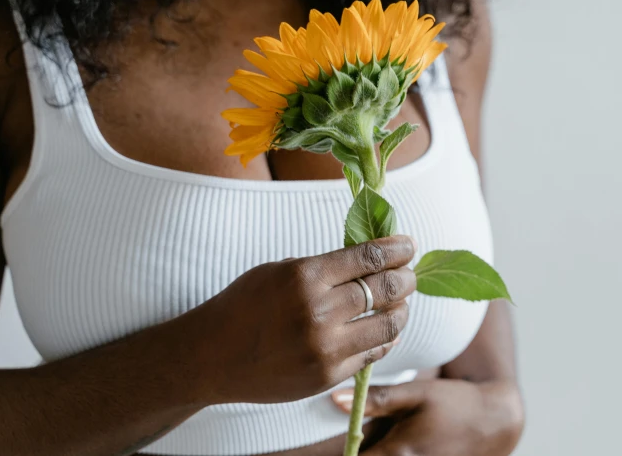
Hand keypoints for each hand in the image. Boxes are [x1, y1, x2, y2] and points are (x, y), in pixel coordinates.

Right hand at [194, 236, 416, 404]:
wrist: (211, 356)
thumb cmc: (242, 305)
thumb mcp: (278, 271)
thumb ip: (322, 268)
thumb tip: (368, 260)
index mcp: (305, 276)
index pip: (369, 257)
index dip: (396, 249)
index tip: (409, 245)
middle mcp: (319, 311)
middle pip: (386, 288)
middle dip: (407, 277)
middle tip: (410, 273)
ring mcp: (325, 347)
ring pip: (388, 324)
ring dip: (402, 310)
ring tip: (401, 302)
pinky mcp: (328, 375)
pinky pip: (372, 354)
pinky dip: (385, 339)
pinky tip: (387, 330)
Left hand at [332, 379, 523, 455]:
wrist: (493, 422)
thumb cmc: (453, 403)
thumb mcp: (416, 394)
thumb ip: (376, 398)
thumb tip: (334, 398)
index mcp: (398, 453)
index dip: (335, 453)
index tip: (316, 447)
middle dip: (353, 451)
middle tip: (338, 442)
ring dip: (370, 452)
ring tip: (365, 442)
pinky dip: (387, 454)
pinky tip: (389, 443)